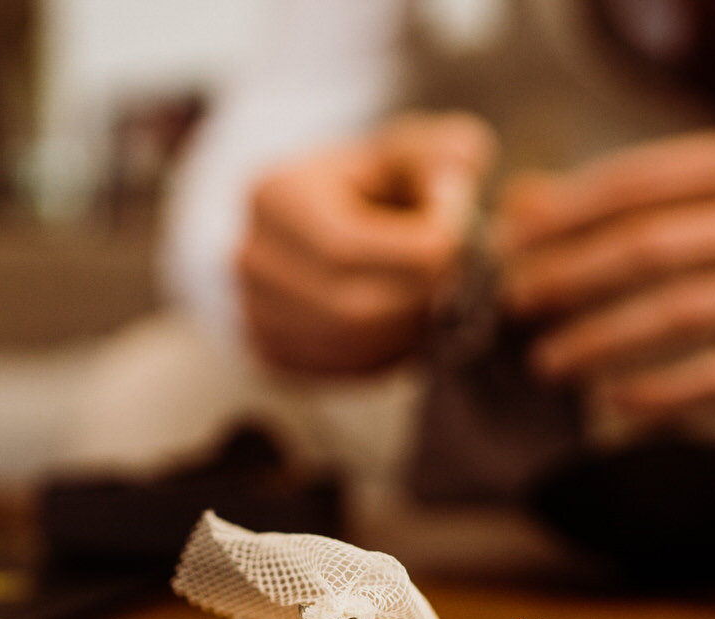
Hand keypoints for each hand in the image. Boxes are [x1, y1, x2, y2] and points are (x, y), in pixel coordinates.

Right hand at [237, 111, 495, 373]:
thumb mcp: (409, 151)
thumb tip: (459, 180)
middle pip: (351, 308)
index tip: (462, 236)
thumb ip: (443, 154)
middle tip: (462, 278)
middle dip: (421, 298)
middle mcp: (252, 260)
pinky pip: (346, 370)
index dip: (417, 251)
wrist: (322, 221)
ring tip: (441, 297)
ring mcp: (256, 312)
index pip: (347, 246)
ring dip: (412, 330)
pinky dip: (392, 353)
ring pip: (353, 346)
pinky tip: (410, 320)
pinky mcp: (274, 351)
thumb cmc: (374, 183)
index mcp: (276, 197)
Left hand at [496, 128, 714, 415]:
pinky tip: (612, 401)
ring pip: (683, 315)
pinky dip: (664, 394)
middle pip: (656, 247)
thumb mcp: (708, 189)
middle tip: (513, 303)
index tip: (506, 243)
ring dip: (603, 340)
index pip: (642, 183)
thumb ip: (619, 195)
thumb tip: (518, 208)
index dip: (567, 214)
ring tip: (545, 361)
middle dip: (572, 276)